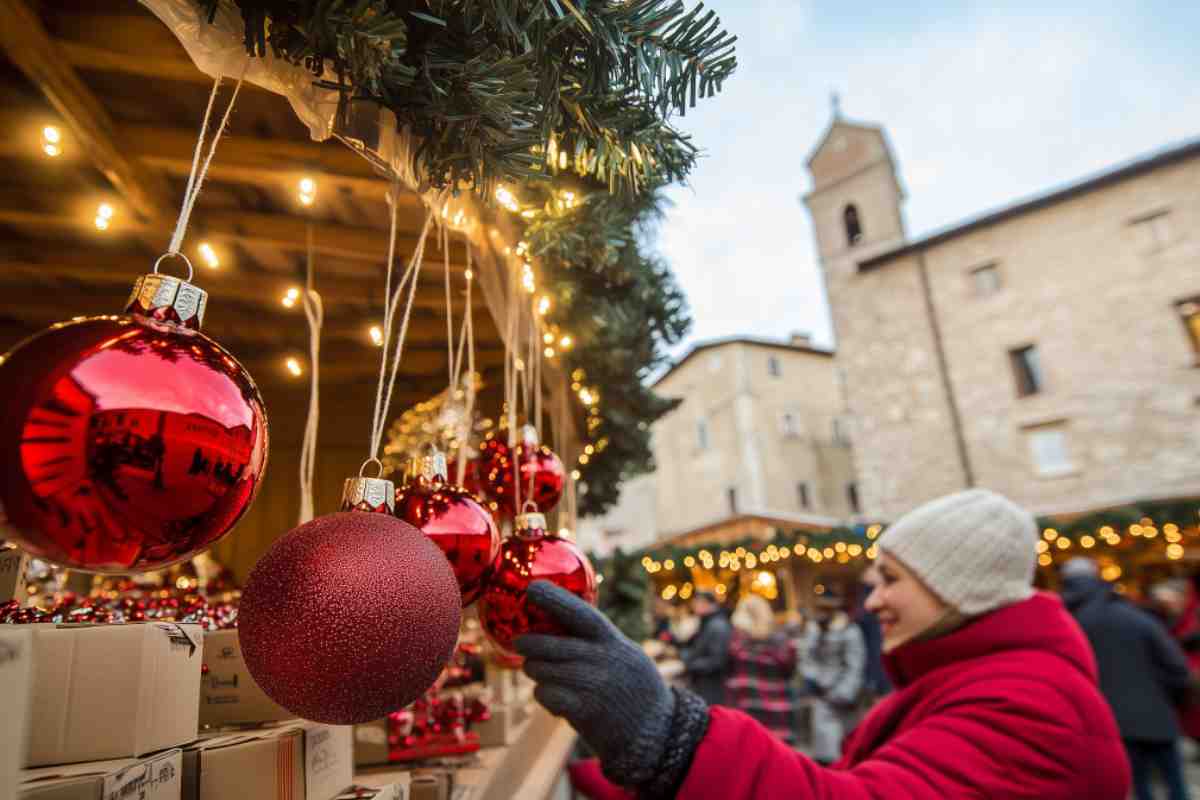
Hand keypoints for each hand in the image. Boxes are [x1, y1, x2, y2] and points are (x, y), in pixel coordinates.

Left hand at [516, 581, 675, 786]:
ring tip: (543, 675)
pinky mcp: (584, 710)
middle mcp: (602, 659)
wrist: (655, 733)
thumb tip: (559, 621)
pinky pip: (545, 694)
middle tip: (520, 642)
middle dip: (529, 644)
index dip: (555, 599)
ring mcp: (592, 685)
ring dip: (536, 672)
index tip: (532, 587)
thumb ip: (598, 641)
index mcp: (613, 641)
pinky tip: (554, 700)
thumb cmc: (635, 690)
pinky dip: (544, 696)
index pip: (580, 613)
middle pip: (550, 645)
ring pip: (543, 670)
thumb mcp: (626, 655)